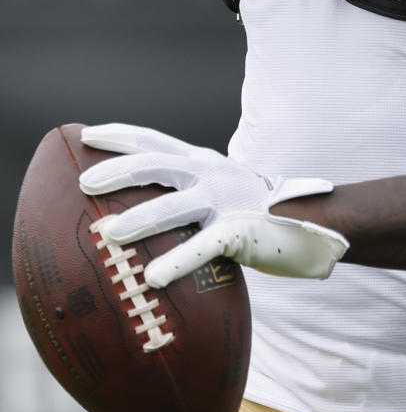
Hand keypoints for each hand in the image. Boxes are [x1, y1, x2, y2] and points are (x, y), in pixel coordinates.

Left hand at [78, 123, 348, 288]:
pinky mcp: (239, 231)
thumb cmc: (258, 212)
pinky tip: (153, 278)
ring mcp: (226, 201)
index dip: (120, 135)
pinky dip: (176, 261)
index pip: (155, 140)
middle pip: (156, 164)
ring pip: (174, 206)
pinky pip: (202, 247)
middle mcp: (211, 174)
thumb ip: (186, 193)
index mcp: (203, 162)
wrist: (314, 222)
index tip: (86, 133)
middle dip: (117, 171)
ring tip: (109, 234)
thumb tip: (136, 210)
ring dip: (139, 219)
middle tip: (85, 182)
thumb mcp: (220, 189)